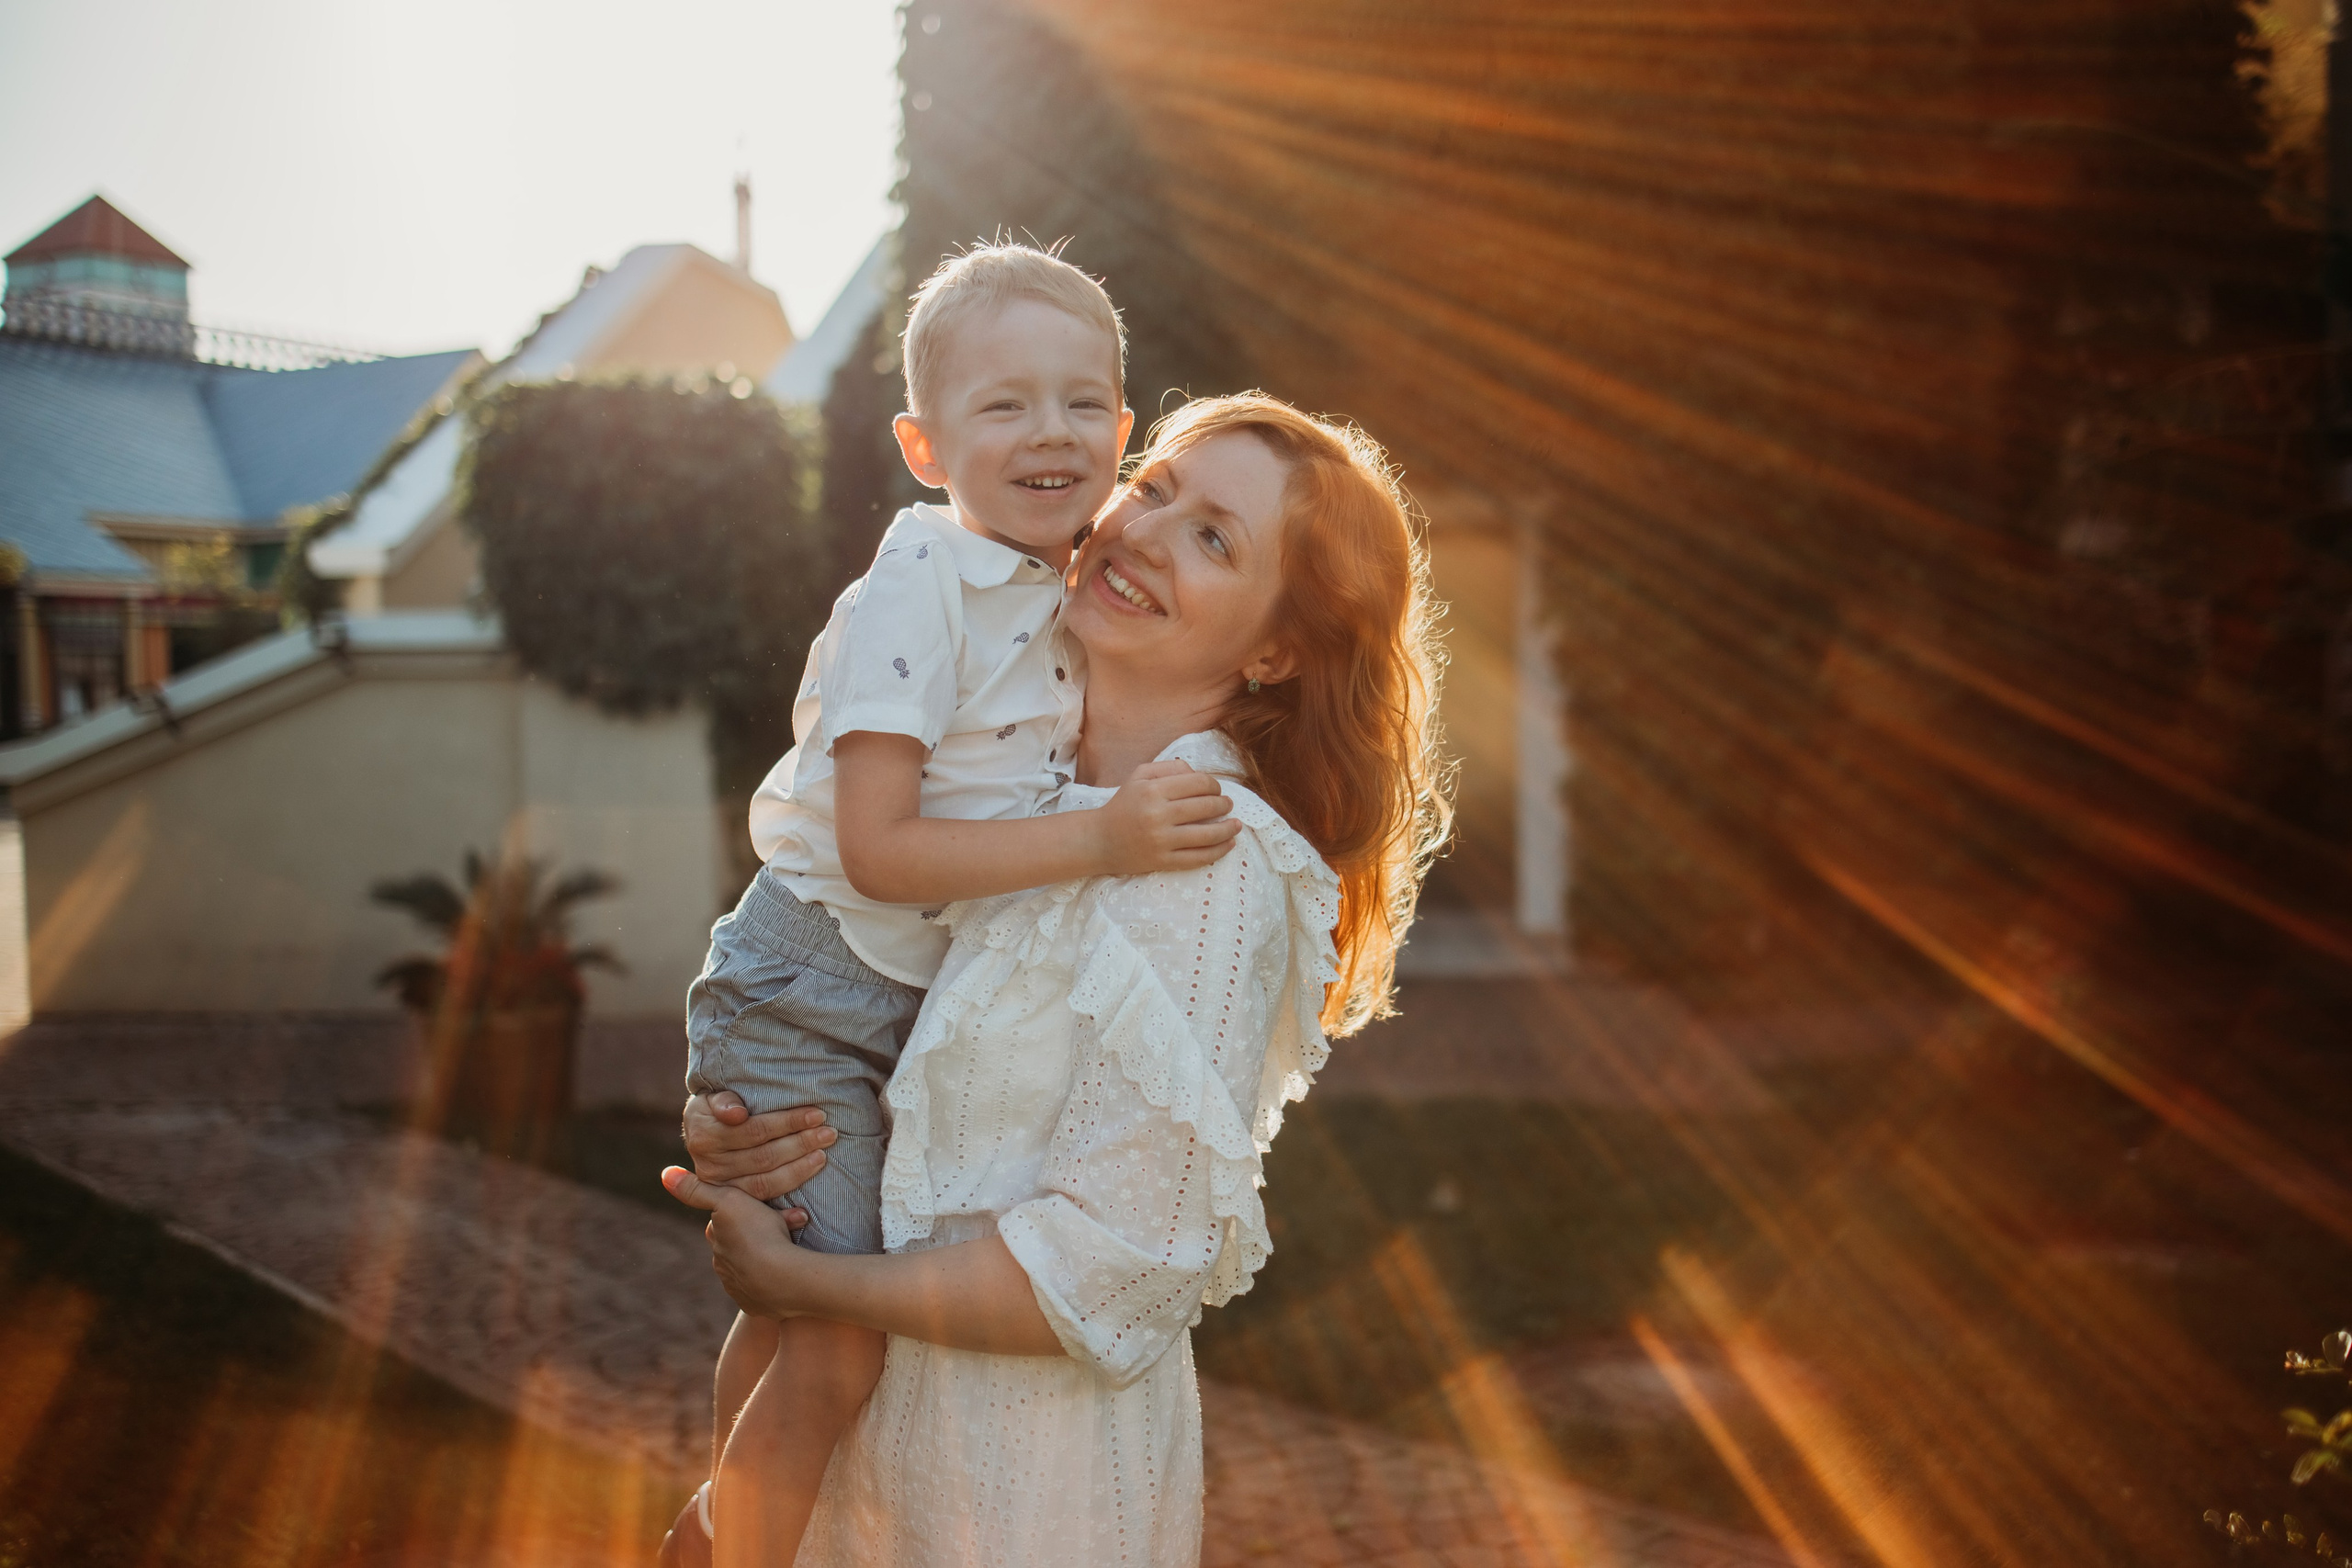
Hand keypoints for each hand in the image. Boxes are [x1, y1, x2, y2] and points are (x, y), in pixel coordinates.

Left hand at [662, 1166, 819, 1318]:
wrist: (781, 1278)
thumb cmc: (758, 1233)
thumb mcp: (728, 1200)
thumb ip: (697, 1189)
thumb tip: (665, 1175)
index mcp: (715, 1239)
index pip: (725, 1220)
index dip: (744, 1212)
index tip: (763, 1208)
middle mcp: (721, 1264)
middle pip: (740, 1243)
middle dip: (759, 1233)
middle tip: (788, 1225)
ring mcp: (738, 1287)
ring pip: (753, 1265)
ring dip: (768, 1256)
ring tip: (791, 1247)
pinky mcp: (754, 1304)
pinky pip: (764, 1288)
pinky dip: (773, 1278)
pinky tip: (788, 1270)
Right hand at [681, 1091, 834, 1211]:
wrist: (701, 1133)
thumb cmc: (715, 1108)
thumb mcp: (712, 1098)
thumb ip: (724, 1101)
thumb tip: (738, 1114)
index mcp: (705, 1138)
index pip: (755, 1131)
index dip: (788, 1123)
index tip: (817, 1115)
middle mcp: (711, 1167)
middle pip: (764, 1157)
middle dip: (801, 1144)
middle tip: (829, 1134)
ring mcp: (722, 1189)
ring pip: (766, 1183)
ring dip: (798, 1171)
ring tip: (823, 1155)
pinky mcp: (733, 1204)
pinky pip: (761, 1209)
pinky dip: (783, 1214)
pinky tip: (804, 1213)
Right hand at [1093, 760, 1238, 874]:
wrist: (1100, 840)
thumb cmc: (1123, 805)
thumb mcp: (1139, 776)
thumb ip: (1169, 767)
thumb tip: (1198, 773)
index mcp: (1152, 790)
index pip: (1197, 783)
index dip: (1214, 785)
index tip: (1217, 789)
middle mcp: (1157, 815)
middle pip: (1205, 807)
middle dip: (1224, 805)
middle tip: (1228, 805)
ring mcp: (1161, 841)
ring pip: (1207, 834)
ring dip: (1228, 829)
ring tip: (1236, 825)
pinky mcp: (1163, 861)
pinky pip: (1199, 857)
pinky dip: (1219, 851)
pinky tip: (1229, 844)